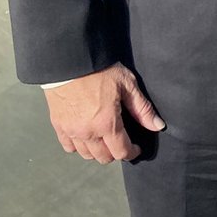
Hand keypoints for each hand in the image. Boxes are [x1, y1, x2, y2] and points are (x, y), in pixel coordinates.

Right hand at [43, 63, 164, 163]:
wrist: (71, 59)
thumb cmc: (99, 69)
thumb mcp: (127, 84)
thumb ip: (142, 108)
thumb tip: (157, 125)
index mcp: (107, 123)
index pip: (121, 152)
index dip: (132, 152)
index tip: (136, 148)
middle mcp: (88, 132)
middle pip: (103, 157)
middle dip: (115, 152)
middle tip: (121, 141)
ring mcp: (71, 131)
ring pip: (86, 155)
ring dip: (98, 151)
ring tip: (104, 139)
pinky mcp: (58, 125)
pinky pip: (69, 147)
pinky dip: (78, 146)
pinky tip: (85, 136)